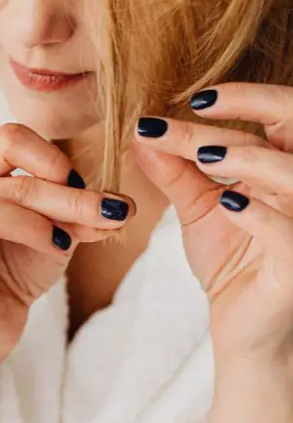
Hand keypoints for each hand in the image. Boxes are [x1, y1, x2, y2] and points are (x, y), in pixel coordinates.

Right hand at [0, 123, 135, 358]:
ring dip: (29, 225)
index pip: (10, 138)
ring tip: (58, 246)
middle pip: (6, 180)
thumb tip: (122, 207)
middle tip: (104, 219)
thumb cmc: (20, 267)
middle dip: (64, 200)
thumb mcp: (60, 234)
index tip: (82, 189)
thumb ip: (82, 215)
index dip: (52, 160)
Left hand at [132, 83, 292, 360]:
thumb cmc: (231, 262)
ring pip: (292, 175)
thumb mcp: (199, 209)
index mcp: (286, 167)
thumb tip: (143, 133)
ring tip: (204, 157)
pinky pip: (288, 231)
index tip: (188, 98)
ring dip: (248, 159)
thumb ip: (176, 172)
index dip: (238, 100)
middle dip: (249, 110)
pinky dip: (259, 214)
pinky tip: (228, 204)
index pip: (273, 118)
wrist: (241, 324)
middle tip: (197, 108)